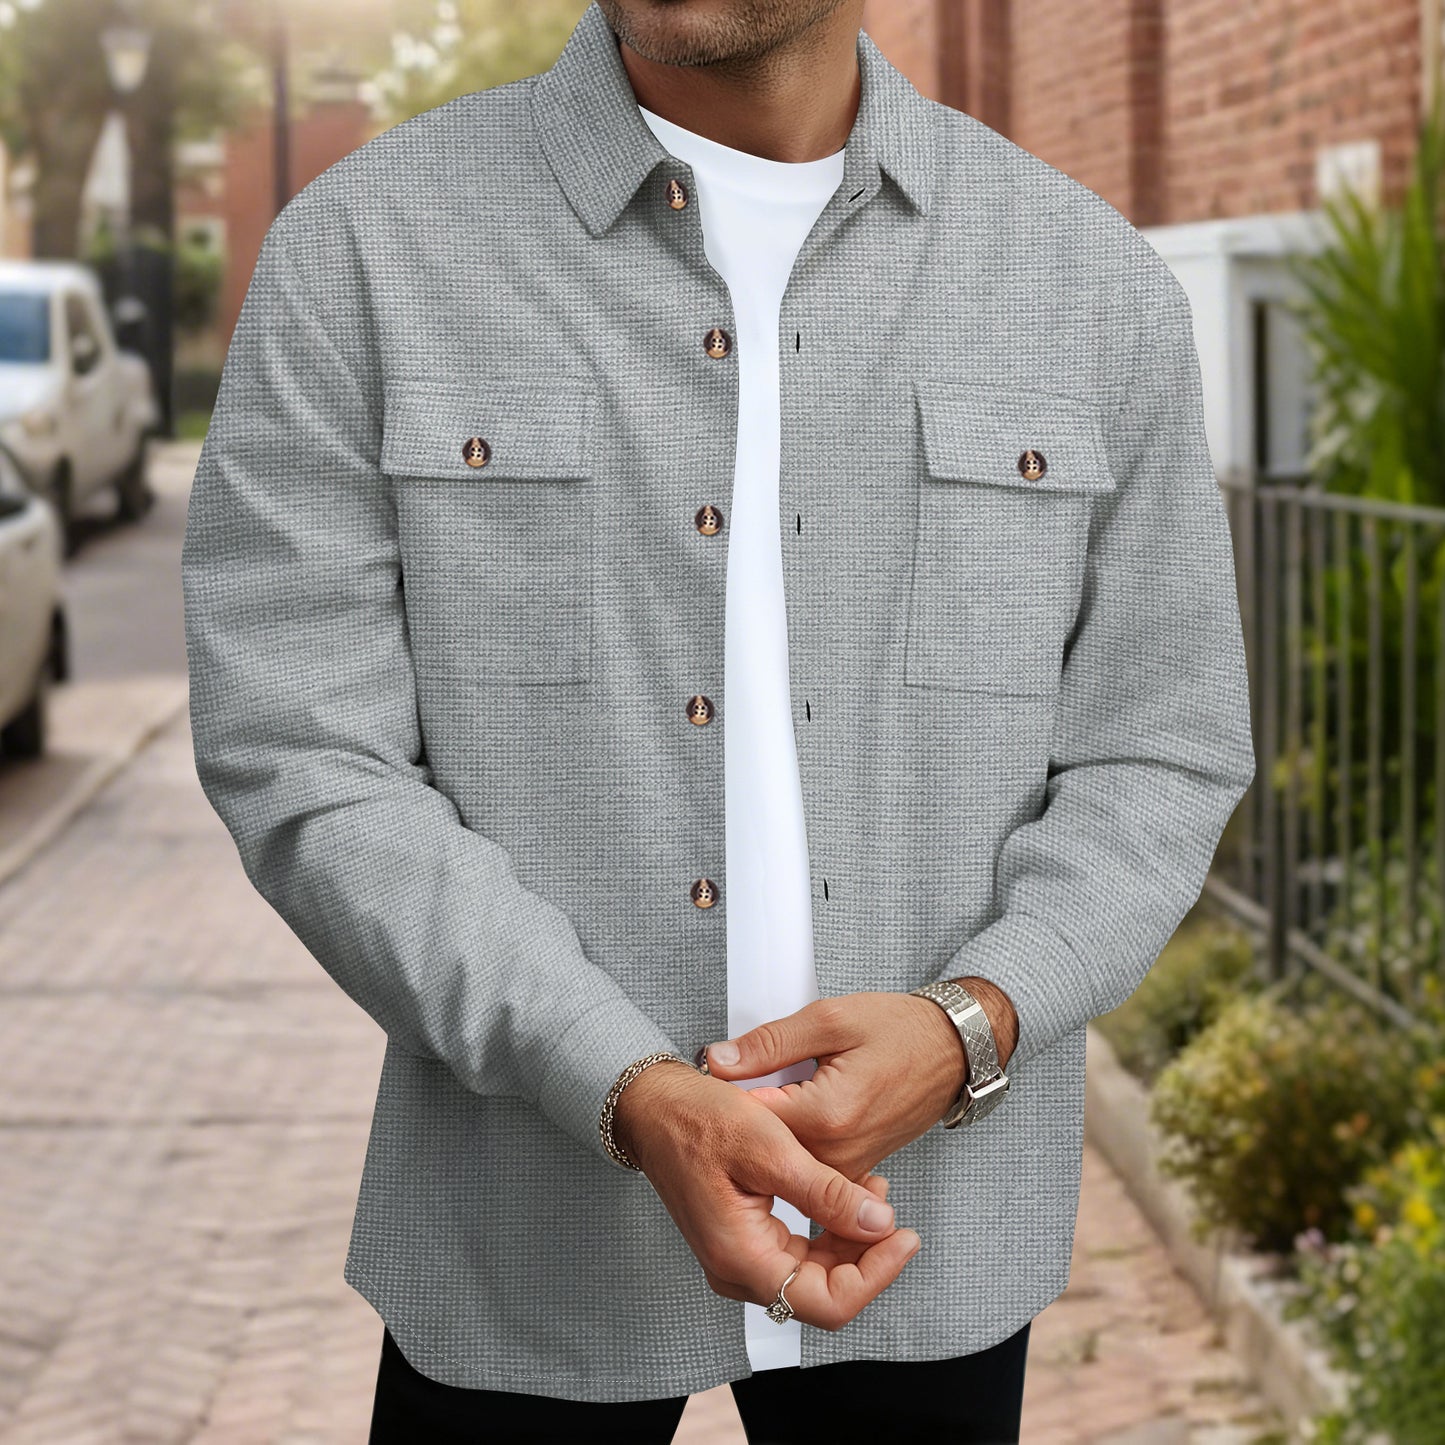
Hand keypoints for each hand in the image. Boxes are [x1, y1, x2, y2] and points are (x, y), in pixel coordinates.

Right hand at [612, 1060, 922, 1330]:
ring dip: (850, 1243)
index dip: (876, 1275)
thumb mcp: (770, 1146)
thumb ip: (826, 1191)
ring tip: (873, 1191)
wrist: (654, 1108)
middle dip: (867, 1256)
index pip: (827, 1302)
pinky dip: (827, 1231)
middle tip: (893, 1209)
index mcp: (741, 1256)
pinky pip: (796, 1255)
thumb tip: (879, 1224)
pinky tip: (844, 1194)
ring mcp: (738, 1259)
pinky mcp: (742, 1242)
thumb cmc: (701, 1119)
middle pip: (822, 1293)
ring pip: (812, 1276)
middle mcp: (737, 1270)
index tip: (905, 1235)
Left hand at [699, 981, 1017, 1182]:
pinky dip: (792, 1138)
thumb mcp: (830, 1019)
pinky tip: (794, 1109)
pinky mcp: (853, 1171)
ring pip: (781, 1158)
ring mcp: (847, 1168)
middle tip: (735, 1081)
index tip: (714, 1076)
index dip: (724, 1094)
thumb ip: (770, 1043)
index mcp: (827, 1115)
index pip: (748, 1118)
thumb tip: (719, 1060)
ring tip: (770, 1090)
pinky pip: (806, 1162)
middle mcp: (836, 1153)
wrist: (952, 1053)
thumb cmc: (901, 1031)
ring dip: (768, 1129)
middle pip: (761, 1144)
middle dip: (743, 1114)